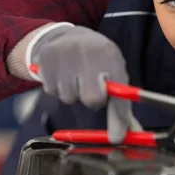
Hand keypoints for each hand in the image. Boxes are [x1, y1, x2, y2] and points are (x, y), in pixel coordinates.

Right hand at [29, 24, 137, 142]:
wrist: (67, 37)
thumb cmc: (97, 61)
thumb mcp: (113, 73)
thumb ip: (120, 105)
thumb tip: (129, 135)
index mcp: (110, 56)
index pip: (117, 93)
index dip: (118, 116)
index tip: (117, 138)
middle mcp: (88, 53)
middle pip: (92, 100)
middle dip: (93, 101)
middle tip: (91, 88)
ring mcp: (64, 55)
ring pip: (70, 98)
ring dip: (74, 94)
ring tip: (76, 77)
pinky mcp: (45, 60)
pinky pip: (52, 92)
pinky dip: (58, 88)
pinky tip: (63, 75)